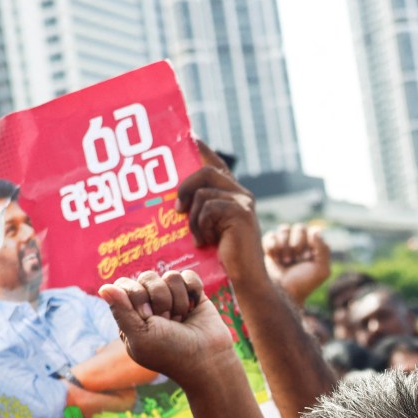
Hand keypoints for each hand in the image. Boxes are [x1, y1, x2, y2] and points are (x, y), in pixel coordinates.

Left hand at [100, 270, 235, 383]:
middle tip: (167, 323)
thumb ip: (121, 311)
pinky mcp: (193, 294)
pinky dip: (193, 291)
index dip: (137, 295)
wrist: (207, 360)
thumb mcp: (139, 336)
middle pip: (147, 277)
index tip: (146, 316)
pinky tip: (194, 308)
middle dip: (160, 300)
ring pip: (170, 276)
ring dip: (178, 301)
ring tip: (182, 321)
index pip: (125, 285)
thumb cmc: (170, 353)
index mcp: (131, 315)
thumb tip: (103, 287)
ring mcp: (172, 298)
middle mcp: (150, 304)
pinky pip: (188, 276)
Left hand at [177, 147, 265, 283]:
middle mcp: (240, 193)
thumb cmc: (222, 258)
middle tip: (177, 208)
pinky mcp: (242, 212)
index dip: (202, 150)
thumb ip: (198, 210)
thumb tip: (174, 201)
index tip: (189, 137)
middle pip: (206, 171)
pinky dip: (201, 225)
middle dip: (185, 186)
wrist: (243, 279)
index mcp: (232, 194)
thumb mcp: (206, 228)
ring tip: (196, 237)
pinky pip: (209, 207)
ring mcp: (243, 201)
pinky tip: (205, 241)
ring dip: (193, 217)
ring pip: (204, 192)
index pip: (215, 164)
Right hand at [263, 224, 331, 302]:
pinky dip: (271, 244)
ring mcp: (285, 245)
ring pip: (284, 229)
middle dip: (296, 244)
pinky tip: (273, 257)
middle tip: (294, 260)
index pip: (313, 231)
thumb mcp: (321, 270)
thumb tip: (315, 231)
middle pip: (299, 228)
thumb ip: (324, 249)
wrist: (282, 294)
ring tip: (284, 261)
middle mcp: (300, 244)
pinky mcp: (270, 248)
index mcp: (314, 248)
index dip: (309, 243)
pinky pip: (271, 235)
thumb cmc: (303, 284)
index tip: (307, 258)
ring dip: (284, 245)